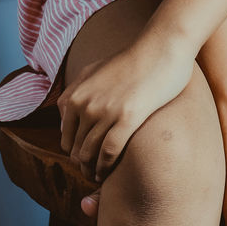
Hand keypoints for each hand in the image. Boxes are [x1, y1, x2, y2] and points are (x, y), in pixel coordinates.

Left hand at [57, 33, 194, 182]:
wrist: (160, 48)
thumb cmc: (132, 60)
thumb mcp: (95, 69)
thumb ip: (77, 90)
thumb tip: (65, 114)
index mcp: (76, 93)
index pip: (66, 137)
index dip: (73, 153)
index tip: (83, 160)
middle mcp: (86, 103)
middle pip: (77, 148)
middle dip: (82, 165)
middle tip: (91, 174)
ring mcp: (105, 111)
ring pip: (90, 153)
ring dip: (92, 170)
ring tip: (98, 177)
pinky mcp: (127, 118)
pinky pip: (109, 152)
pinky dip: (105, 167)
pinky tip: (108, 173)